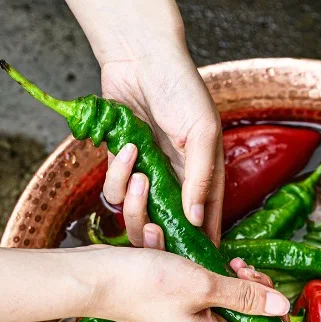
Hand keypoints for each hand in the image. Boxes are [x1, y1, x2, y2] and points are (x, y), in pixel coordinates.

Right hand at [90, 247, 288, 321]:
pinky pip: (208, 293)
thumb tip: (283, 306)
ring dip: (237, 281)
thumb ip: (244, 296)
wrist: (98, 278)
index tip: (269, 296)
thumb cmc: (147, 285)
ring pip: (230, 305)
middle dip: (257, 296)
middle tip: (246, 271)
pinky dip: (214, 275)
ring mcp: (191, 321)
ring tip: (231, 261)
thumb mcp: (203, 285)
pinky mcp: (179, 304)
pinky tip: (206, 256)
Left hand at [100, 45, 223, 242]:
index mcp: (205, 177)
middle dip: (155, 230)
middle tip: (151, 223)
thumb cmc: (181, 88)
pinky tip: (125, 146)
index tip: (190, 264)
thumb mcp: (202, 132)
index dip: (199, 246)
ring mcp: (148, 175)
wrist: (141, 56)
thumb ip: (201, 178)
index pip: (205, 223)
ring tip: (138, 167)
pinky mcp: (122, 165)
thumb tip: (196, 220)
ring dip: (133, 196)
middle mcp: (177, 182)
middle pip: (166, 227)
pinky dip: (116, 172)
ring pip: (136, 213)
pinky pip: (115, 189)